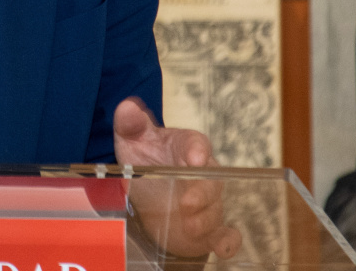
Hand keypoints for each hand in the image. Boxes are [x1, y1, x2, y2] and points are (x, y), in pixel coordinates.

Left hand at [112, 98, 240, 259]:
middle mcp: (202, 175)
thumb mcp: (133, 141)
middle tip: (186, 202)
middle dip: (202, 192)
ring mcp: (207, 202)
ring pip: (215, 210)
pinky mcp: (209, 227)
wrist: (149, 194)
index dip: (197, 149)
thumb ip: (130, 124)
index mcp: (186, 148)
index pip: (196, 143)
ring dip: (206, 219)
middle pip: (210, 181)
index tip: (194, 157)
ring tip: (190, 226)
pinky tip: (223, 248)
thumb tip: (127, 106)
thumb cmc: (146, 160)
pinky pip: (226, 234)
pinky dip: (228, 241)